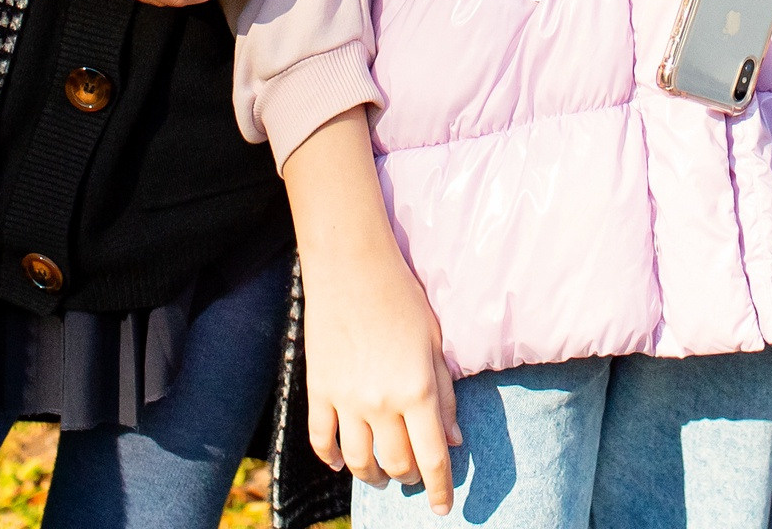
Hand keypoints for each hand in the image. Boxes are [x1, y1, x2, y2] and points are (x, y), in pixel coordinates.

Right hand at [286, 110, 460, 507]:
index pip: (432, 458)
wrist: (351, 267)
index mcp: (418, 390)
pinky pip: (321, 439)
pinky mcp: (319, 390)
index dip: (441, 489)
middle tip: (416, 480)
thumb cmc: (402, 298)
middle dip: (409, 480)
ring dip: (373, 475)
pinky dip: (331, 458)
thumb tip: (452, 440)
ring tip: (383, 475)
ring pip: (358, 461)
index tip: (446, 507)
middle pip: (396, 464)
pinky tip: (342, 461)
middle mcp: (381, 402)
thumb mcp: (434, 344)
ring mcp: (346, 400)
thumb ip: (444, 395)